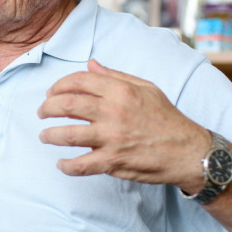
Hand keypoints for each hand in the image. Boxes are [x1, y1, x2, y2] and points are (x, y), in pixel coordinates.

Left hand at [38, 60, 208, 191]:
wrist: (189, 151)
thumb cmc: (167, 118)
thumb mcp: (146, 88)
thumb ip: (115, 76)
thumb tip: (90, 64)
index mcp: (120, 90)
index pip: (78, 81)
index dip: (59, 86)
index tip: (52, 93)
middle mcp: (113, 111)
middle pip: (66, 105)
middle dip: (47, 108)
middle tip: (42, 113)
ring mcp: (111, 137)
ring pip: (67, 134)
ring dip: (49, 135)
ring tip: (44, 136)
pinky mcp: (113, 161)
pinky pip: (81, 165)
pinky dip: (66, 166)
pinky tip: (61, 164)